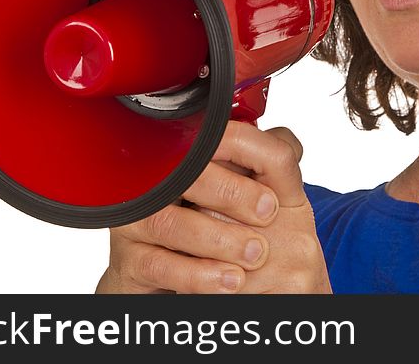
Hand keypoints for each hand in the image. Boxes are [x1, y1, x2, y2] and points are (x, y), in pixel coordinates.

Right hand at [96, 120, 330, 293]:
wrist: (194, 281)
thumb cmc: (225, 228)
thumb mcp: (254, 193)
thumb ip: (267, 160)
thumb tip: (288, 144)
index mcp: (183, 158)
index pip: (200, 136)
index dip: (237, 150)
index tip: (269, 184)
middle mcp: (153, 184)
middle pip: (180, 174)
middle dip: (230, 194)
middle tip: (267, 215)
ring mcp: (137, 222)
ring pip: (167, 222)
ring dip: (218, 238)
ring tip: (254, 254)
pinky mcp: (130, 262)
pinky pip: (156, 265)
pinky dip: (198, 274)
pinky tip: (229, 280)